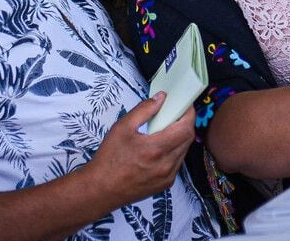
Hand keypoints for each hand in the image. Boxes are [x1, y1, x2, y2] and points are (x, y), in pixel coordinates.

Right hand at [85, 93, 194, 207]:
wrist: (101, 189)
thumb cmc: (109, 160)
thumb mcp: (122, 127)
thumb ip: (144, 110)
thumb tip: (161, 98)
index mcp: (155, 149)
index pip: (185, 128)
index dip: (188, 114)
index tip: (184, 106)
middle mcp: (165, 165)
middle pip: (188, 138)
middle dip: (185, 124)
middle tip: (174, 116)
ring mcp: (167, 176)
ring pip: (184, 151)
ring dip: (179, 138)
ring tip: (164, 132)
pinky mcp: (166, 184)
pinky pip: (177, 163)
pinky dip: (174, 152)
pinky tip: (160, 149)